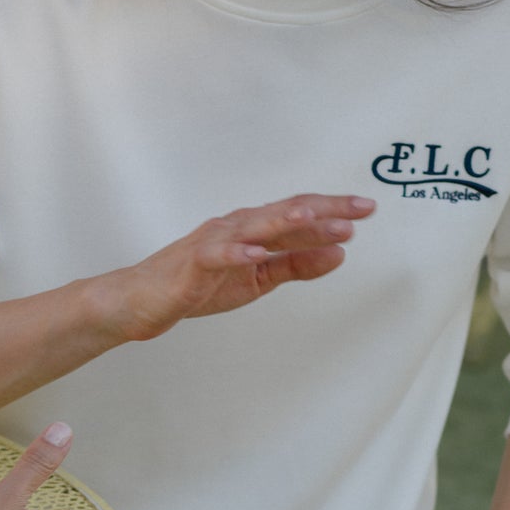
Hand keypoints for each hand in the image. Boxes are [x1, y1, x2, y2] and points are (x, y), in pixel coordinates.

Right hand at [108, 194, 374, 342]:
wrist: (142, 300)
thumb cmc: (198, 285)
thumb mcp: (258, 279)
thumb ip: (296, 264)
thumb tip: (340, 254)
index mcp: (253, 229)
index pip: (298, 214)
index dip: (333, 210)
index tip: (367, 209)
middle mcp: (236, 227)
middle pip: (283, 213)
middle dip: (321, 210)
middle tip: (358, 209)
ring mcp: (212, 242)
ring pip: (252, 227)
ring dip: (283, 222)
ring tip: (314, 219)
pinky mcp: (191, 264)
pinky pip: (215, 255)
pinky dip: (236, 252)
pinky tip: (257, 253)